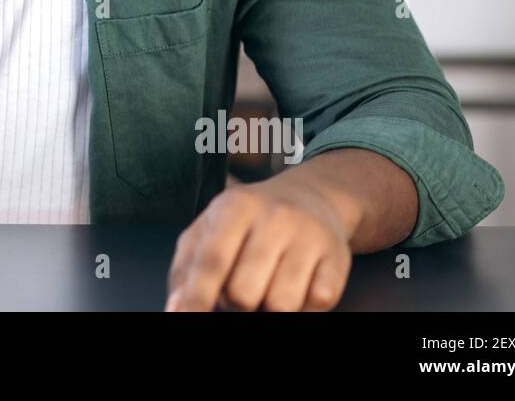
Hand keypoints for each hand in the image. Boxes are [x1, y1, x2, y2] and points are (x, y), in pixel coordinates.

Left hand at [164, 174, 352, 311]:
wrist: (310, 198)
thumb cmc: (248, 221)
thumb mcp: (210, 229)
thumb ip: (187, 268)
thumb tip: (176, 308)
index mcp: (235, 206)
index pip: (212, 261)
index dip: (197, 297)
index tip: (186, 316)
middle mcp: (275, 217)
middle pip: (243, 294)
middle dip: (234, 304)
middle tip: (238, 289)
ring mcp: (309, 238)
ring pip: (279, 307)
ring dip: (266, 309)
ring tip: (265, 287)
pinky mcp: (338, 259)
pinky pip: (316, 306)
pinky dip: (301, 309)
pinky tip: (294, 286)